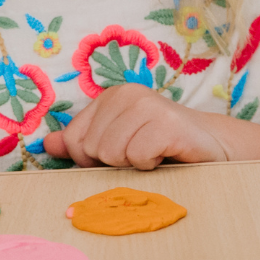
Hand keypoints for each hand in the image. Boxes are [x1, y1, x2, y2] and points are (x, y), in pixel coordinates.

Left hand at [42, 86, 229, 169]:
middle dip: (115, 162)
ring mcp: (149, 105)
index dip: (92, 159)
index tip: (121, 152)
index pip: (74, 140)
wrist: (211, 146)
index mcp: (110, 97)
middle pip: (92, 148)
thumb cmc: (160, 147)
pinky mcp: (167, 124)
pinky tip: (166, 154)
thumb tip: (48, 144)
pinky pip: (137, 157)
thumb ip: (81, 143)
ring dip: (134, 164)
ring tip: (154, 153)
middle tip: (142, 153)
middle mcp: (127, 93)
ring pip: (111, 154)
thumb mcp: (116, 143)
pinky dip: (151, 165)